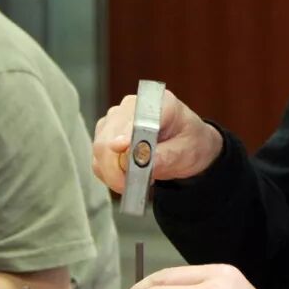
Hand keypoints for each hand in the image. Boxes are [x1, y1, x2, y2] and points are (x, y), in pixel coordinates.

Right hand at [92, 88, 223, 192]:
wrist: (188, 145)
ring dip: (111, 171)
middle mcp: (132, 106)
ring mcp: (116, 118)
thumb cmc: (190, 143)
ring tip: (134, 181)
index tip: (120, 149)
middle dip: (115, 166)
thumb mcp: (187, 152)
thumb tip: (140, 161)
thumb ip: (166, 156)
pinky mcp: (106, 133)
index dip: (124, 135)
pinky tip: (125, 176)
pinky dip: (107, 172)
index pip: (135, 117)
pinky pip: (97, 157)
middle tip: (130, 185)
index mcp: (159, 103)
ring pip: (99, 148)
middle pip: (109, 136)